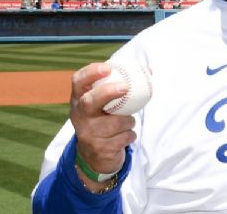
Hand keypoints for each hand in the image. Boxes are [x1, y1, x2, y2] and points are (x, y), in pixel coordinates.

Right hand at [70, 62, 136, 184]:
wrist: (95, 157)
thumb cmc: (105, 121)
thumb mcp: (106, 105)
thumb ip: (120, 88)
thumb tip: (148, 71)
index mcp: (80, 100)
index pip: (78, 81)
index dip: (90, 73)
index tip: (107, 68)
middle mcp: (79, 116)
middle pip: (89, 102)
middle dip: (107, 93)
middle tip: (124, 87)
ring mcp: (88, 134)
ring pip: (116, 123)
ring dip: (128, 121)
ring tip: (127, 123)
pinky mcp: (99, 149)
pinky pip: (124, 138)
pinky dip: (130, 135)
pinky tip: (124, 137)